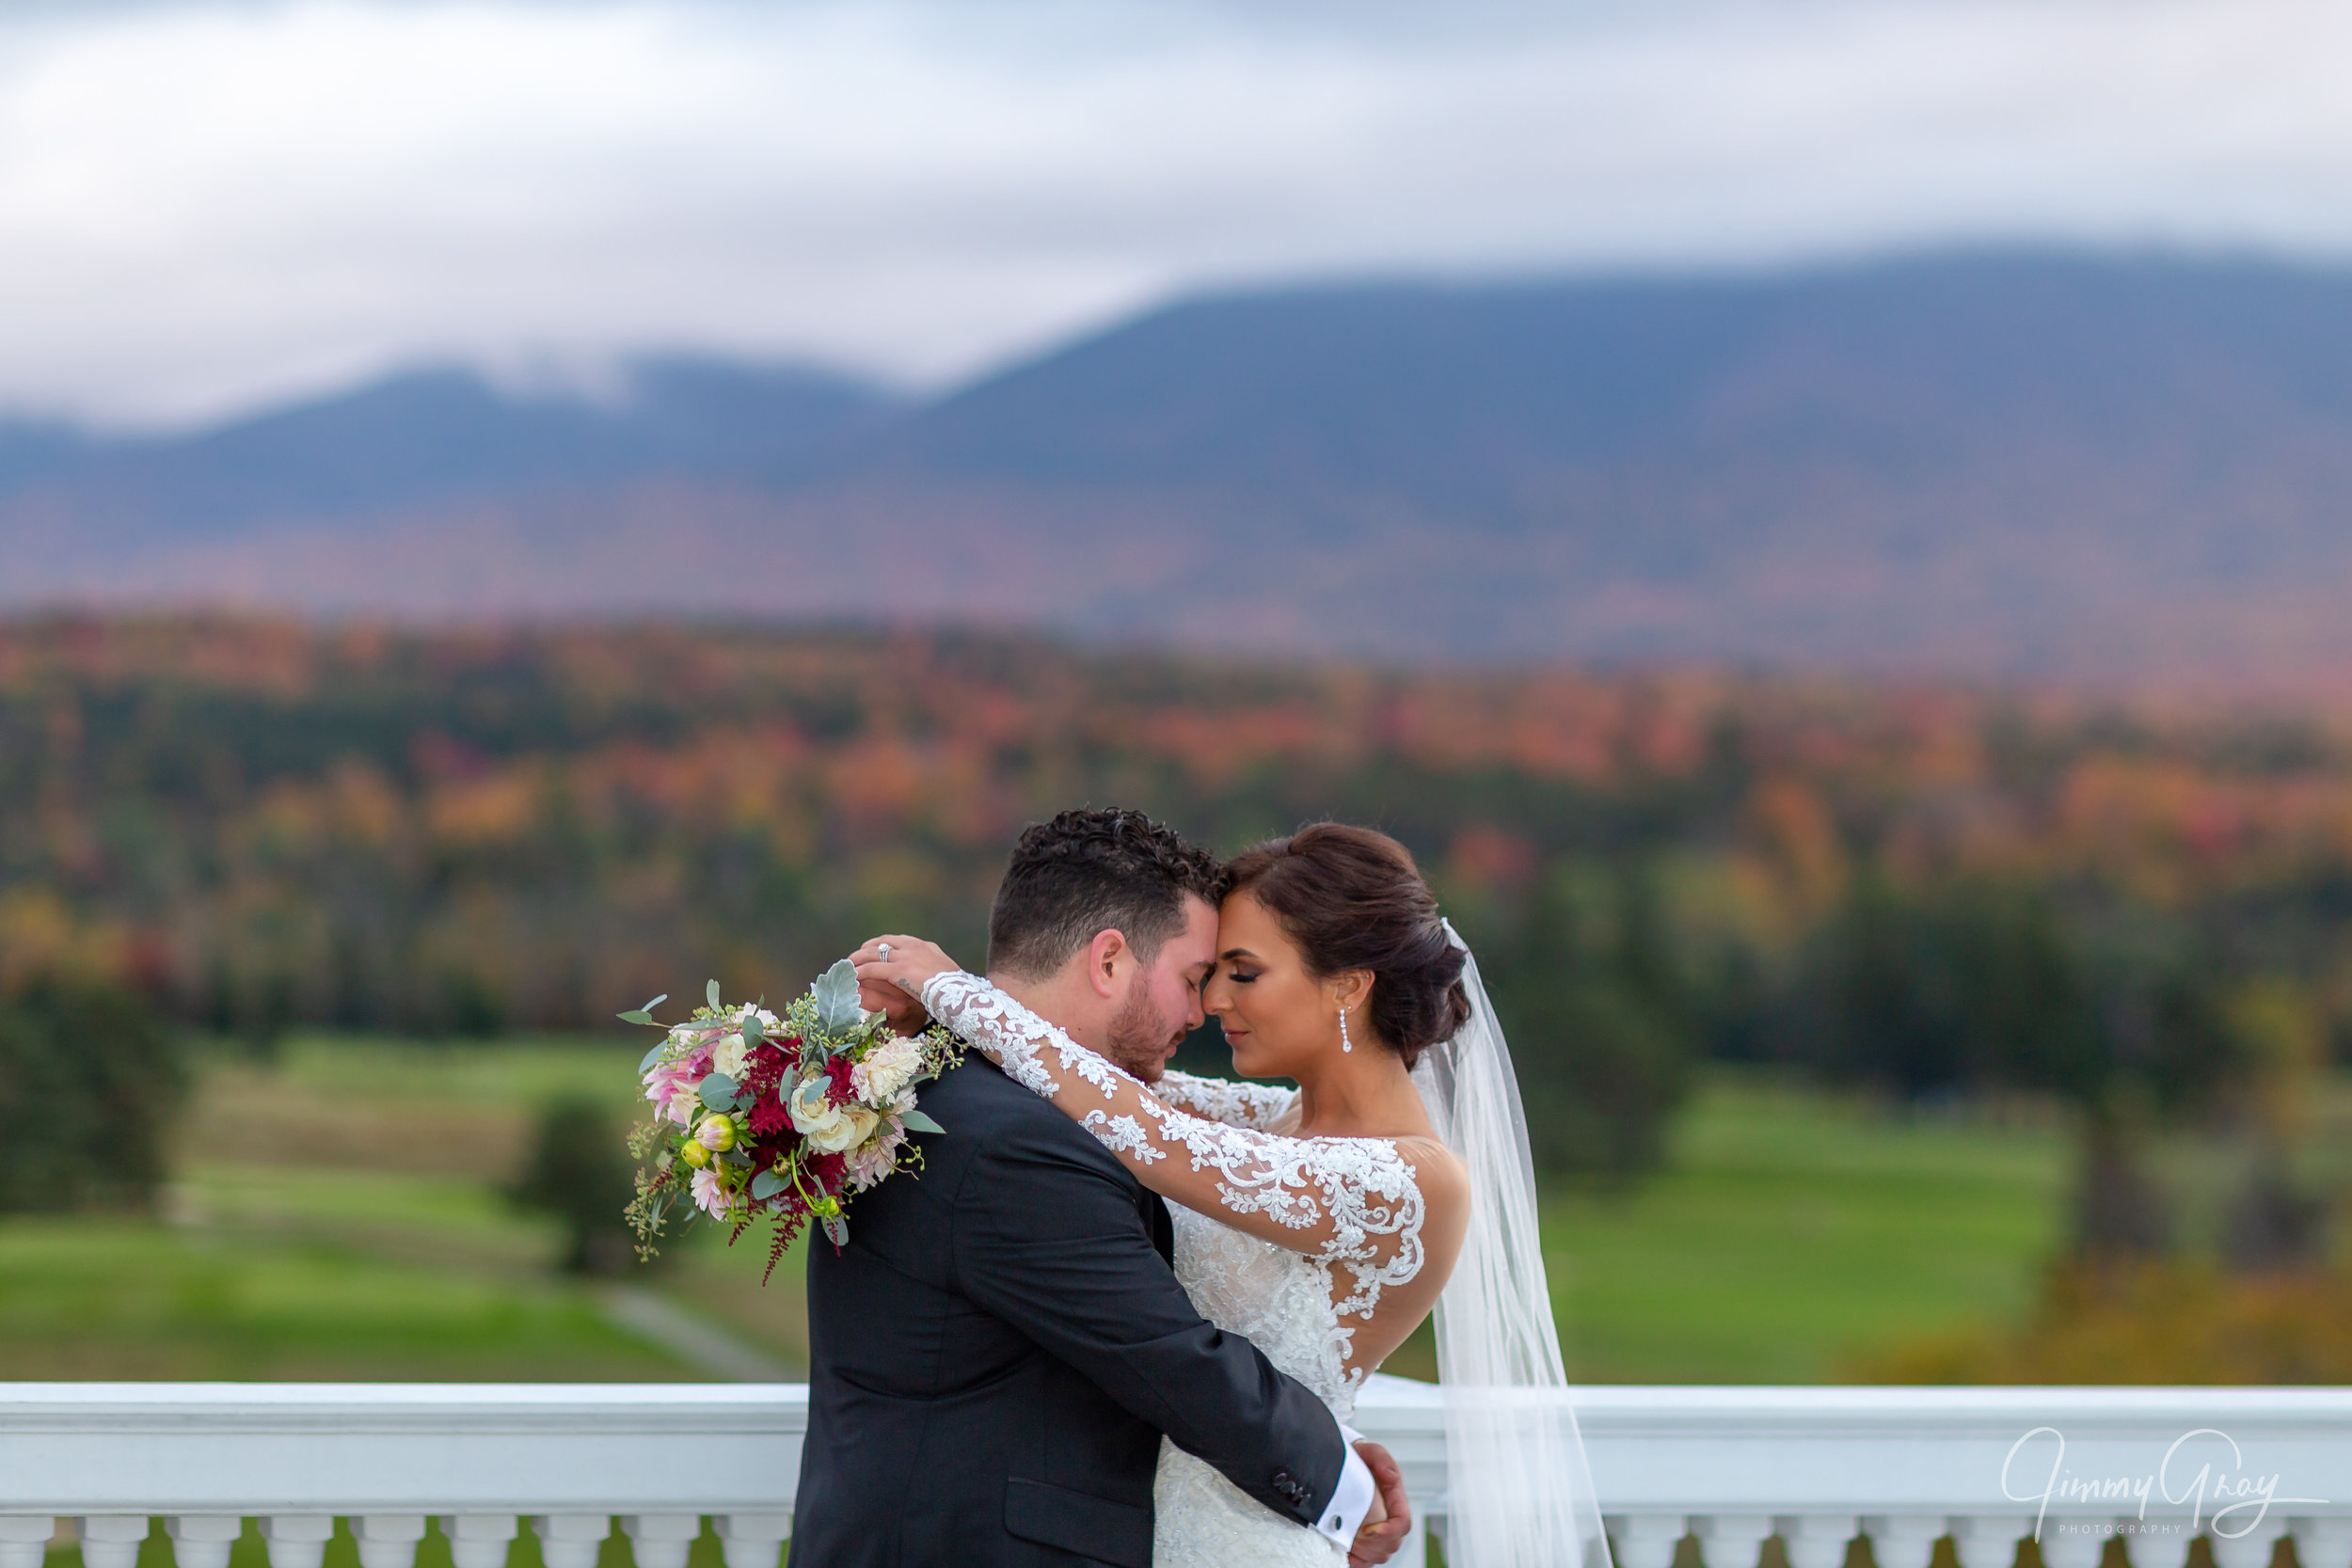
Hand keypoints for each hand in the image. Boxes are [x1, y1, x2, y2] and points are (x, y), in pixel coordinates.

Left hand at [851, 935, 960, 1025]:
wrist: (960, 993)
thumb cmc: (957, 989)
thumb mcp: (946, 974)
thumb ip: (933, 970)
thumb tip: (928, 976)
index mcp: (925, 946)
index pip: (897, 940)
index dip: (881, 945)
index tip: (871, 949)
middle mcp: (914, 947)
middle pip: (882, 943)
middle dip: (865, 949)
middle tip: (854, 958)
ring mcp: (906, 957)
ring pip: (873, 954)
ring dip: (858, 960)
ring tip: (848, 967)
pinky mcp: (899, 970)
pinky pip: (873, 969)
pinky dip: (861, 973)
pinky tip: (853, 978)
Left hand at [1347, 1440, 1410, 1567]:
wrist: (1344, 1468)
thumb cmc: (1359, 1460)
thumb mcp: (1368, 1451)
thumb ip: (1381, 1457)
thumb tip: (1391, 1476)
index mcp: (1395, 1498)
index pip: (1402, 1522)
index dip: (1389, 1531)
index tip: (1370, 1529)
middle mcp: (1390, 1518)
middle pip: (1391, 1544)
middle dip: (1372, 1544)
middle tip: (1352, 1535)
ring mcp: (1378, 1533)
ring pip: (1380, 1555)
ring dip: (1364, 1552)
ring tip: (1346, 1540)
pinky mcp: (1365, 1543)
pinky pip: (1365, 1561)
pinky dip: (1356, 1561)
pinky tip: (1345, 1552)